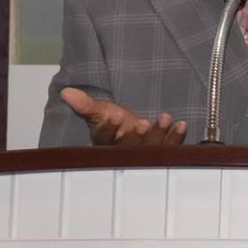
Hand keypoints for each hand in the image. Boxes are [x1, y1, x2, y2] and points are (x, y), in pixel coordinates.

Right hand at [60, 88, 187, 146]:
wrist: (135, 128)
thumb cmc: (116, 122)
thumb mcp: (100, 112)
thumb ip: (85, 104)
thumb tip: (65, 92)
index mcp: (105, 145)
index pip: (105, 138)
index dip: (109, 128)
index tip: (114, 116)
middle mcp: (124, 154)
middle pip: (129, 148)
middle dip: (135, 136)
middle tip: (141, 123)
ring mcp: (145, 155)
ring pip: (151, 148)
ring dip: (159, 135)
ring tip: (164, 118)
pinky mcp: (164, 154)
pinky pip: (171, 148)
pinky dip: (176, 137)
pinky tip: (181, 125)